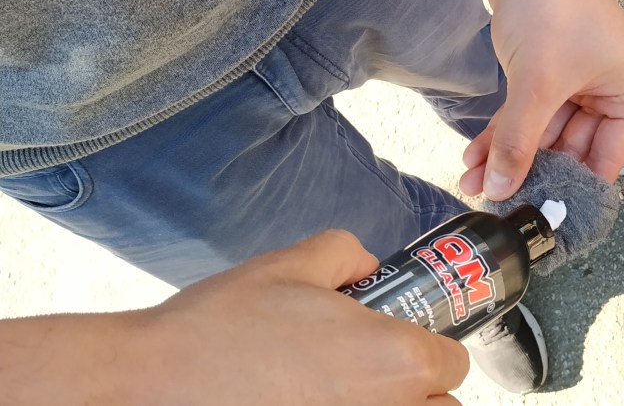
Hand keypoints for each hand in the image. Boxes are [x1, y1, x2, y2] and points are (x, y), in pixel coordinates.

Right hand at [137, 230, 467, 404]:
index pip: (454, 365)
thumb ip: (347, 253)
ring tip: (343, 390)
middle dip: (419, 390)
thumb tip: (364, 264)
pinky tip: (311, 402)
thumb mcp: (293, 264)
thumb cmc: (220, 326)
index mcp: (395, 359)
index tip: (403, 339)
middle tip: (375, 370)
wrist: (149, 382)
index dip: (433, 347)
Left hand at [460, 0, 623, 200]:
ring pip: (543, 131)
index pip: (608, 158)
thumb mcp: (538, 86)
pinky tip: (477, 156)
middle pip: (571, 148)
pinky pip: (527, 112)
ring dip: (509, 156)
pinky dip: (503, 132)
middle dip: (530, 173)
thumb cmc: (552, 3)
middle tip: (497, 202)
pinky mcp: (547, 69)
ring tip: (474, 183)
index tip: (545, 218)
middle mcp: (610, 87)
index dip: (575, 190)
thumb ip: (520, 143)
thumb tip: (502, 190)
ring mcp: (578, 78)